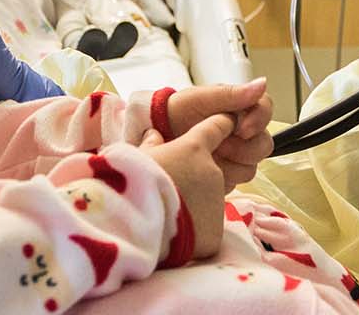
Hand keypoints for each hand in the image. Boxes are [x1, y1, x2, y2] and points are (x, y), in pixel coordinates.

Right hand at [140, 113, 233, 260]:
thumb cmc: (132, 182)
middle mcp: (213, 172)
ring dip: (192, 206)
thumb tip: (153, 135)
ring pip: (206, 202)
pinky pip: (205, 229)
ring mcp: (217, 203)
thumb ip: (150, 146)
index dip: (222, 124)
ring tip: (166, 215)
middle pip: (208, 172)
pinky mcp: (215, 232)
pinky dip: (192, 232)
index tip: (226, 122)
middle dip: (194, 179)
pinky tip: (172, 235)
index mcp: (194, 148)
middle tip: (168, 191)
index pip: (217, 127)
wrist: (136, 224)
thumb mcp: (136, 157)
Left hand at [166, 79, 272, 188]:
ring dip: (229, 164)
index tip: (242, 129)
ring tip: (208, 154)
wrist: (155, 135)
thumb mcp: (200, 98)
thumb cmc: (175, 111)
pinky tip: (205, 167)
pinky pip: (234, 183)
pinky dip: (219, 177)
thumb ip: (232, 94)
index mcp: (239, 108)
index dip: (259, 120)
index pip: (265, 110)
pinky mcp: (225, 175)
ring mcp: (234, 156)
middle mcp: (241, 132)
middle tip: (218, 144)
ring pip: (251, 167)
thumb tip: (262, 84)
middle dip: (242, 148)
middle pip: (263, 145)